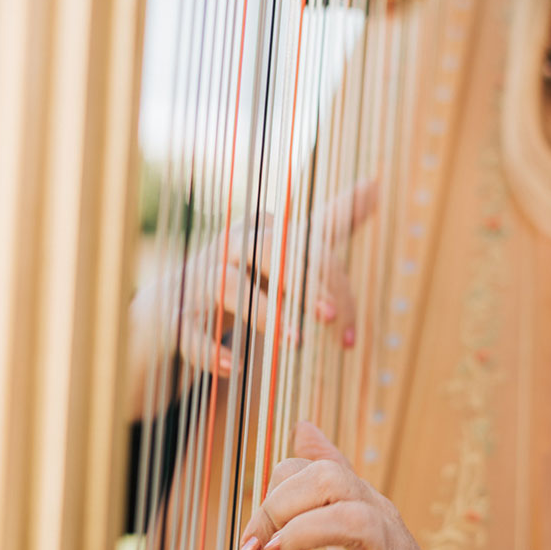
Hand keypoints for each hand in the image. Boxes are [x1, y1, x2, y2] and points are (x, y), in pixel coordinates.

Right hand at [126, 179, 377, 418]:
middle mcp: (230, 248)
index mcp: (262, 231)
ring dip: (265, 313)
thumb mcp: (290, 247)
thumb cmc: (245, 275)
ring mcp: (198, 279)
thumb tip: (379, 182)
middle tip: (329, 316)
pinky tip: (233, 367)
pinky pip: (188, 329)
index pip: (306, 246)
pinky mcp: (173, 316)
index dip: (333, 284)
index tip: (350, 330)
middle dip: (302, 281)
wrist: (170, 307)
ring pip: (230, 286)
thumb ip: (334, 220)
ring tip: (294, 343)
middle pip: (269, 250)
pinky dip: (209, 348)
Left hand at [238, 419, 544, 549]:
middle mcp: (381, 521)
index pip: (316, 469)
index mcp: (364, 501)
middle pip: (335, 480)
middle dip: (284, 505)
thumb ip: (327, 475)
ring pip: (355, 523)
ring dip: (304, 534)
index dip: (273, 496)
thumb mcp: (354, 517)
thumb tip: (302, 427)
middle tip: (258, 549)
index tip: (249, 540)